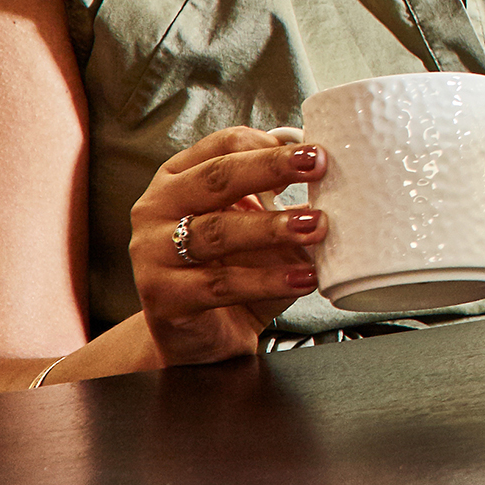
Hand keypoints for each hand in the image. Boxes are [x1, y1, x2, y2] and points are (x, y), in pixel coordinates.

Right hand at [128, 127, 327, 365]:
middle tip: (316, 164)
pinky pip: (222, 284)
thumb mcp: (252, 226)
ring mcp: (153, 252)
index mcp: (177, 178)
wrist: (200, 339)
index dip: (266, 145)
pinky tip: (303, 277)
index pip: (221, 146)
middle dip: (271, 168)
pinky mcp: (164, 297)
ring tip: (316, 227)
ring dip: (273, 228)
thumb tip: (331, 178)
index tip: (310, 151)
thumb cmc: (230, 269)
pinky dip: (268, 280)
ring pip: (218, 231)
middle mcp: (158, 208)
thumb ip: (276, 200)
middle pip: (217, 178)